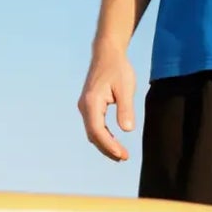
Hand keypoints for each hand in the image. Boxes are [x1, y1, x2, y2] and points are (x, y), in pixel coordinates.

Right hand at [78, 47, 136, 161]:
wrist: (107, 53)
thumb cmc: (118, 68)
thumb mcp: (126, 88)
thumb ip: (125, 108)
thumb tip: (127, 129)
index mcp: (91, 102)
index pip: (97, 130)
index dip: (109, 145)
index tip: (122, 154)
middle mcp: (84, 107)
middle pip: (93, 135)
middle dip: (107, 149)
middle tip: (124, 158)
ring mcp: (85, 107)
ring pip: (92, 132)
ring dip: (105, 144)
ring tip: (120, 154)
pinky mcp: (89, 106)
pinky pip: (93, 126)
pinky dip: (103, 136)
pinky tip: (114, 141)